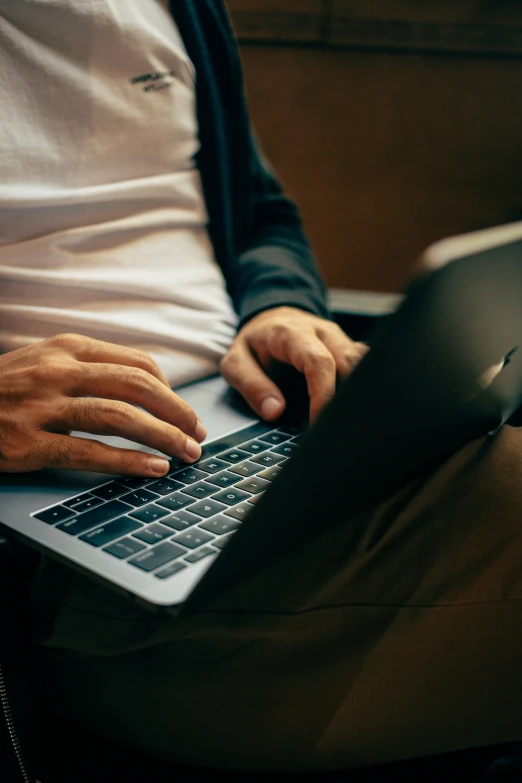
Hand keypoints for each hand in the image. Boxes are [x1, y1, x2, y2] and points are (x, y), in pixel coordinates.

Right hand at [0, 334, 206, 474]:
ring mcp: (41, 406)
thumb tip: (145, 389)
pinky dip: (127, 461)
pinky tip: (152, 469)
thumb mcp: (44, 362)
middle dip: (177, 413)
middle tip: (198, 435)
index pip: (137, 362)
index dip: (171, 390)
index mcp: (67, 347)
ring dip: (162, 437)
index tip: (186, 412)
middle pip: (136, 386)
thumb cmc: (3, 388)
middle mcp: (58, 370)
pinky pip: (89, 452)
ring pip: (119, 416)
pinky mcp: (27, 443)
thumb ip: (89, 369)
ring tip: (186, 454)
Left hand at [220, 306, 367, 421]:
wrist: (270, 318)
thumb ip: (251, 385)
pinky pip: (366, 365)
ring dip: (359, 392)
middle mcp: (322, 332)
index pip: (319, 362)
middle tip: (336, 428)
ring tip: (349, 422)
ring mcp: (339, 339)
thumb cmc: (254, 343)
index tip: (318, 422)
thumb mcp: (235, 362)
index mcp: (292, 333)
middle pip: (351, 362)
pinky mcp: (348, 348)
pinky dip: (364, 386)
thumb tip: (275, 410)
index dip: (323, 394)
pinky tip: (355, 409)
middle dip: (347, 398)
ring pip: (364, 363)